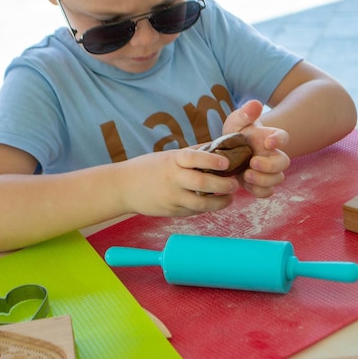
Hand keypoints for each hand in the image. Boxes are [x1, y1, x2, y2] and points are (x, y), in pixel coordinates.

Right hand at [120, 147, 239, 216]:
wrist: (122, 187)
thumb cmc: (148, 168)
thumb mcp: (168, 156)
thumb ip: (193, 153)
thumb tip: (219, 146)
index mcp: (172, 161)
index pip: (193, 157)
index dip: (211, 160)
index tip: (226, 162)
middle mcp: (172, 179)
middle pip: (201, 184)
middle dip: (222, 186)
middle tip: (235, 185)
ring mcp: (171, 197)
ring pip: (200, 204)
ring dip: (219, 203)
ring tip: (229, 199)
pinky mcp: (170, 211)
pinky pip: (192, 212)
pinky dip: (205, 208)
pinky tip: (212, 204)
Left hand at [223, 100, 289, 197]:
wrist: (226, 151)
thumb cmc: (236, 132)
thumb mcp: (237, 120)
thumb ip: (245, 113)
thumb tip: (255, 104)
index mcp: (269, 138)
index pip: (282, 137)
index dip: (279, 140)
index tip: (268, 142)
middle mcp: (272, 155)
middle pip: (284, 162)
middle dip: (270, 165)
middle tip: (252, 162)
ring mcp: (267, 171)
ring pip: (277, 179)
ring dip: (264, 179)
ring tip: (246, 174)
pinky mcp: (259, 183)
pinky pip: (267, 192)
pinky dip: (258, 190)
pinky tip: (245, 184)